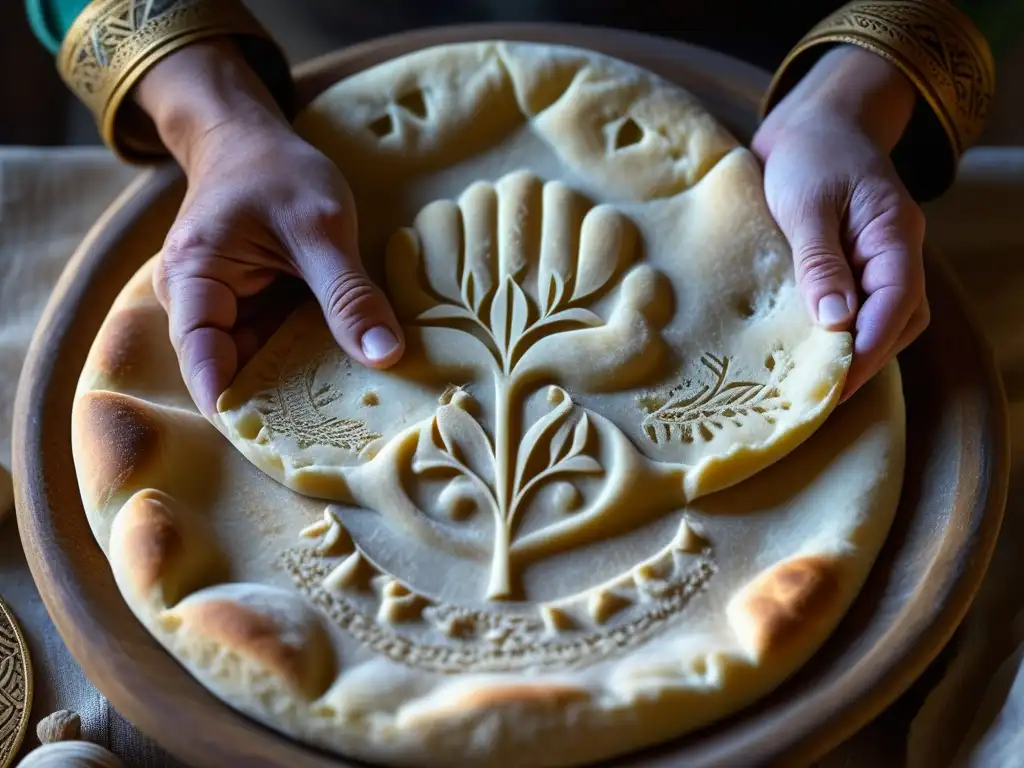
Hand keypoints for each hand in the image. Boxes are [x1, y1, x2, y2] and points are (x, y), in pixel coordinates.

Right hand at [135, 40, 404, 416]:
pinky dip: (304, 368)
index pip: (203, 361)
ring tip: (346, 429)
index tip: (284, 448)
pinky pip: (274, 351)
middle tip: (334, 447)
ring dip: (295, 393)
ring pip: (256, 368)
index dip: (237, 408)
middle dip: (277, 409)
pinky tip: (342, 392)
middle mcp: (196, 306)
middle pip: (230, 374)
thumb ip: (349, 294)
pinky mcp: (249, 314)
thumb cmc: (277, 172)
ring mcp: (222, 313)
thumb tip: (385, 357)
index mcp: (194, 280)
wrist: (253, 141)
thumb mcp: (321, 226)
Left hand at [752, 46, 927, 399]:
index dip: (869, 349)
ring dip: (854, 351)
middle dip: (864, 360)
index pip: (897, 303)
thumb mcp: (806, 204)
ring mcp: (878, 259)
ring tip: (812, 382)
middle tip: (818, 395)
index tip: (834, 384)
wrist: (810, 121)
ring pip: (883, 319)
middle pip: (898, 321)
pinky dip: (839, 332)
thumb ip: (820, 260)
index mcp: (894, 233)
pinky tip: (808, 351)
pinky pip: (859, 307)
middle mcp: (895, 252)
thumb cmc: (808, 153)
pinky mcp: (854, 264)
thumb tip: (835, 319)